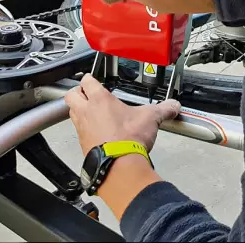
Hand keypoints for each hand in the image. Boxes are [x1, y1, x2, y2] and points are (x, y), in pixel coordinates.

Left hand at [64, 73, 180, 155]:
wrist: (118, 165)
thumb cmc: (128, 139)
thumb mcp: (150, 118)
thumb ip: (163, 109)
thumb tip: (173, 106)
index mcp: (100, 100)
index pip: (87, 81)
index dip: (89, 78)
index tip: (93, 79)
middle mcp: (87, 112)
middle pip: (71, 95)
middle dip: (77, 92)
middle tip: (85, 93)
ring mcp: (82, 129)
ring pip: (72, 113)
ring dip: (78, 110)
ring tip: (90, 112)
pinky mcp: (83, 144)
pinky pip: (78, 132)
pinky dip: (84, 130)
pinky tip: (95, 133)